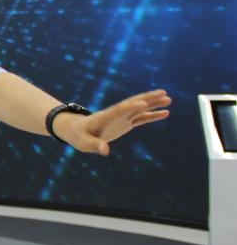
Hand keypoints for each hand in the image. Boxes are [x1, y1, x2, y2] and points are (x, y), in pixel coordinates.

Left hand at [56, 89, 170, 155]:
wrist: (77, 130)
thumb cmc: (78, 136)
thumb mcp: (83, 142)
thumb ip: (94, 145)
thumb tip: (105, 151)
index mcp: (105, 117)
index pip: (118, 111)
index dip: (129, 107)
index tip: (142, 103)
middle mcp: (116, 115)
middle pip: (133, 105)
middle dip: (147, 99)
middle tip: (163, 93)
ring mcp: (122, 118)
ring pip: (139, 109)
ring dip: (153, 104)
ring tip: (168, 99)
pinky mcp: (125, 123)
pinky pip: (141, 118)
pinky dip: (152, 115)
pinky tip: (165, 112)